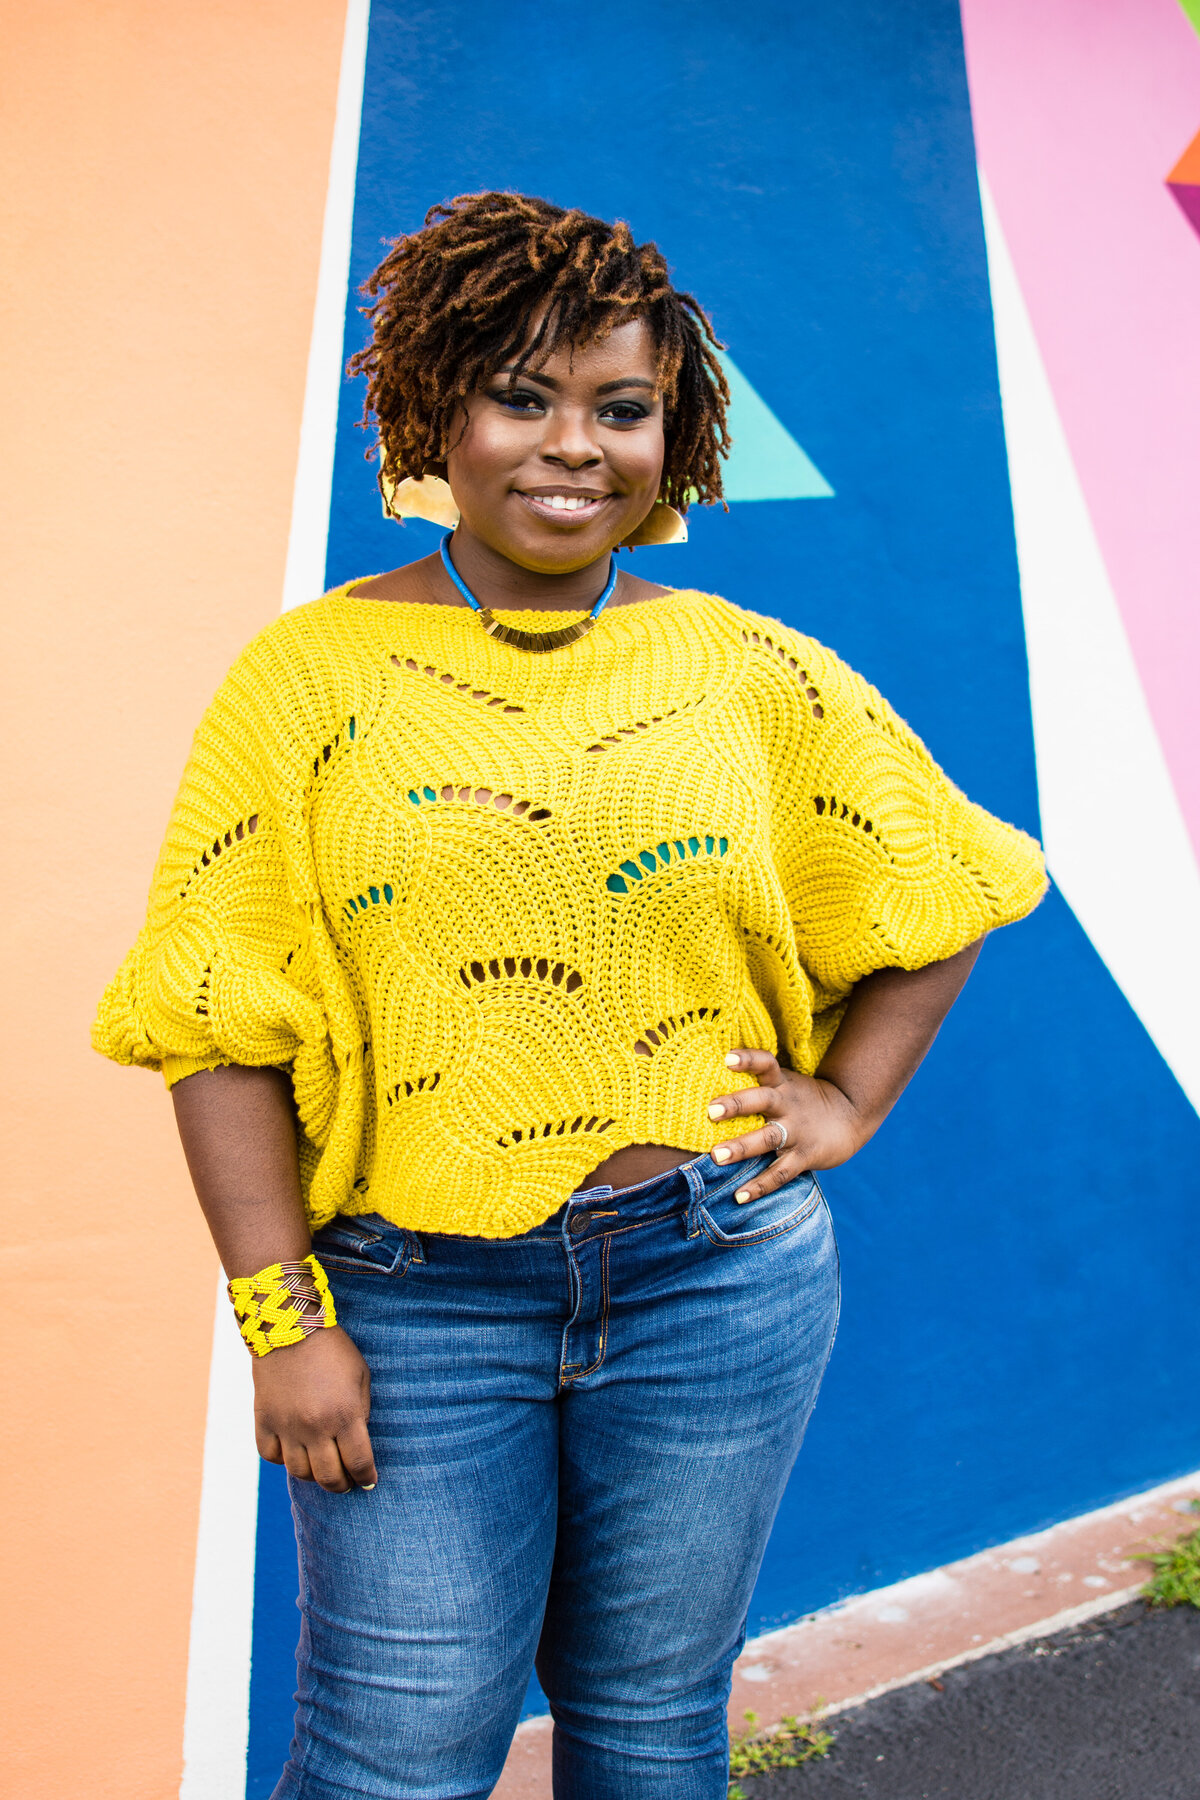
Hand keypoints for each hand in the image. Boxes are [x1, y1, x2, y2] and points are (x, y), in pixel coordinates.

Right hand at [252, 1324, 377, 1492]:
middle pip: (329, 1477)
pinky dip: (283, 1459)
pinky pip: (271, 1456)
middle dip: (342, 1485)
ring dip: (314, 1475)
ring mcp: (287, 1426)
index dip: (366, 1478)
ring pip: (299, 1472)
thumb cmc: (333, 1350)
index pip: (359, 1463)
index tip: (368, 1482)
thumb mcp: (360, 1377)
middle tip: (346, 1482)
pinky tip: (294, 1450)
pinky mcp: (264, 1420)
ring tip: (322, 1467)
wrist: (290, 1327)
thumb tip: (357, 1444)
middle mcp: (315, 1426)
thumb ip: (361, 1413)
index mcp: (344, 1415)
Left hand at [707, 1046, 865, 1202]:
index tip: (728, 1057)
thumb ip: (758, 1083)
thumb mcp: (786, 1082)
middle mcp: (787, 1104)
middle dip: (737, 1105)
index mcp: (781, 1083)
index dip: (748, 1059)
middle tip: (711, 1111)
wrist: (851, 1115)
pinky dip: (760, 1186)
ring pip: (768, 1138)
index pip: (766, 1064)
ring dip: (741, 1147)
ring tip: (716, 1156)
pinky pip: (780, 1172)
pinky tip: (739, 1196)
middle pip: (762, 1100)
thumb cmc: (803, 1098)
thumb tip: (708, 1079)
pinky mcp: (805, 1156)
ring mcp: (797, 1131)